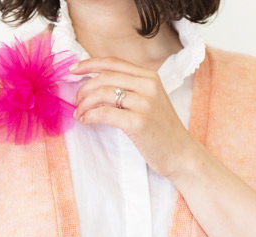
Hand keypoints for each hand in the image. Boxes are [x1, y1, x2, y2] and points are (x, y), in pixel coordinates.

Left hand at [70, 56, 197, 179]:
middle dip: (84, 89)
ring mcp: (144, 104)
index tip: (73, 70)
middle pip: (104, 77)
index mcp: (150, 77)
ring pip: (102, 94)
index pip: (114, 63)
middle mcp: (148, 86)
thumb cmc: (162, 131)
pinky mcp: (138, 122)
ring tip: (79, 114)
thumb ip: (131, 89)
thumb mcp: (151, 101)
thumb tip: (97, 84)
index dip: (90, 64)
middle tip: (76, 101)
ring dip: (84, 104)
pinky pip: (104, 113)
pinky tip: (86, 121)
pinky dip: (90, 116)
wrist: (181, 154)